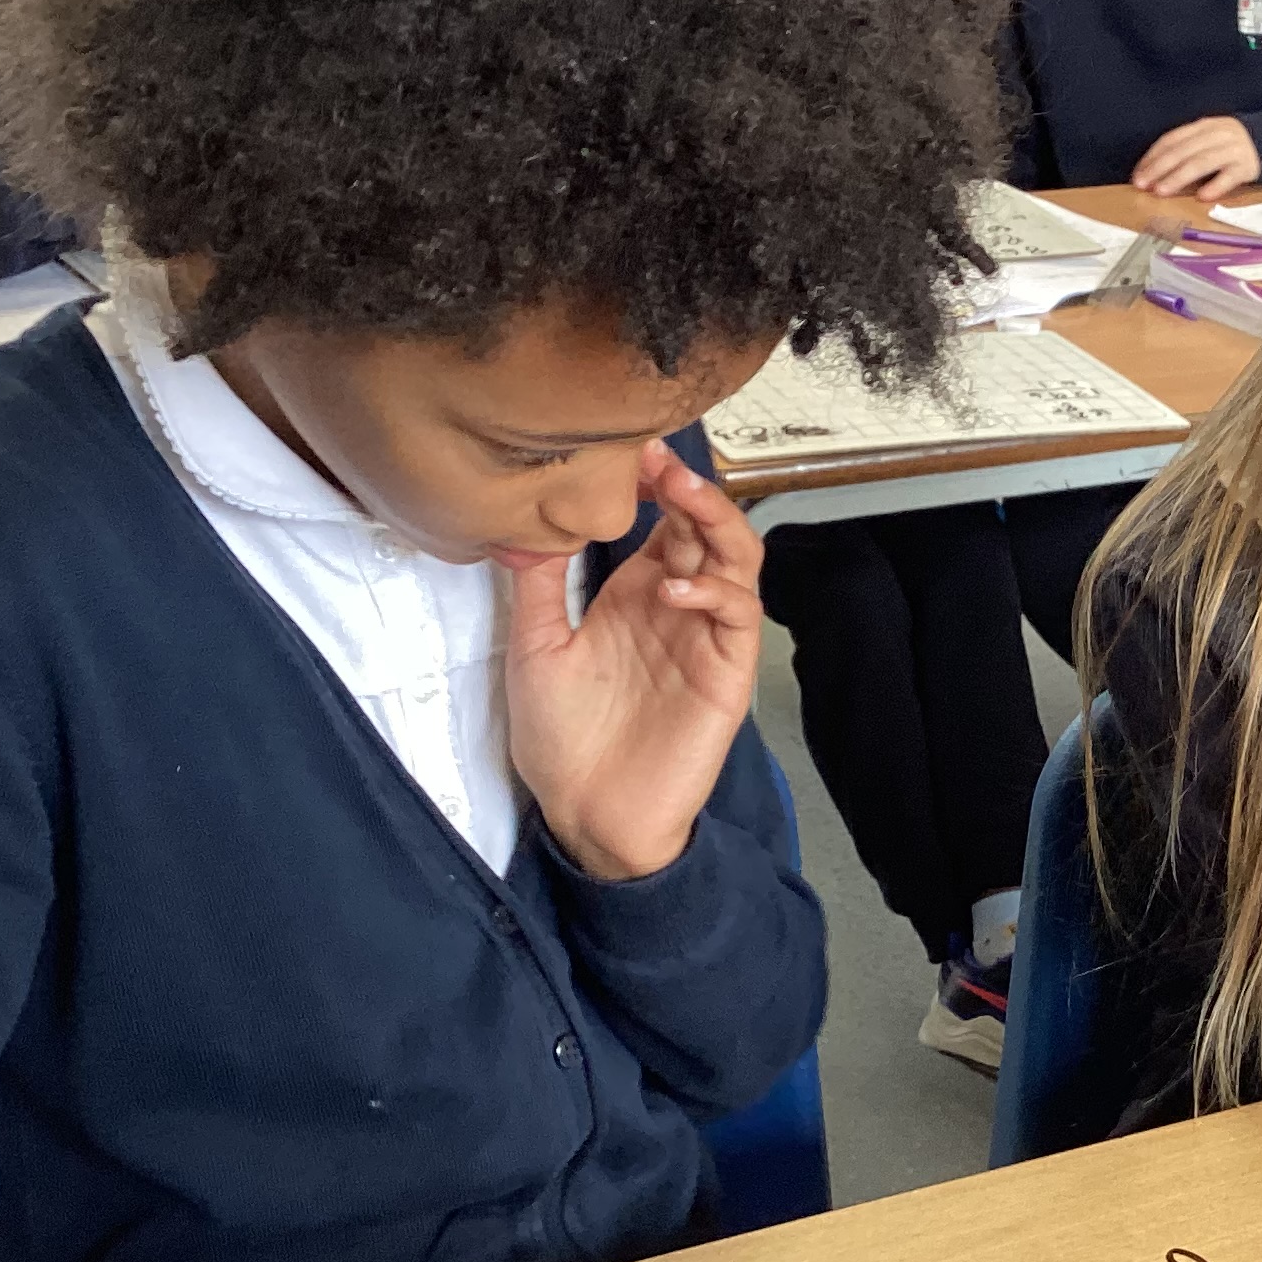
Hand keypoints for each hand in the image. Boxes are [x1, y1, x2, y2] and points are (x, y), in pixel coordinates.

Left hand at [503, 442, 762, 880]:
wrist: (588, 814)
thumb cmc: (563, 739)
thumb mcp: (534, 648)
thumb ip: (538, 584)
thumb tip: (524, 518)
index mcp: (634, 594)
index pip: (661, 518)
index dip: (651, 481)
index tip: (623, 448)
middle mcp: (676, 606)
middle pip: (704, 525)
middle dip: (685, 484)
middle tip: (652, 456)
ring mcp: (705, 636)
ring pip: (737, 558)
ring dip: (715, 519)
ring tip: (680, 492)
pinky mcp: (726, 673)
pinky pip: (738, 616)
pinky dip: (714, 592)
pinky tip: (675, 591)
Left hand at [1132, 115, 1261, 201]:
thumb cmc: (1229, 148)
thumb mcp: (1207, 141)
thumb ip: (1185, 152)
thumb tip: (1151, 174)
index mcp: (1203, 126)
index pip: (1172, 140)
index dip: (1153, 157)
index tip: (1138, 175)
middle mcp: (1217, 133)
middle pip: (1183, 151)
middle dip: (1160, 168)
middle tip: (1144, 185)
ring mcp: (1233, 148)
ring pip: (1201, 162)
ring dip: (1179, 177)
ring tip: (1162, 191)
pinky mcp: (1248, 165)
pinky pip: (1229, 176)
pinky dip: (1215, 185)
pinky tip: (1201, 196)